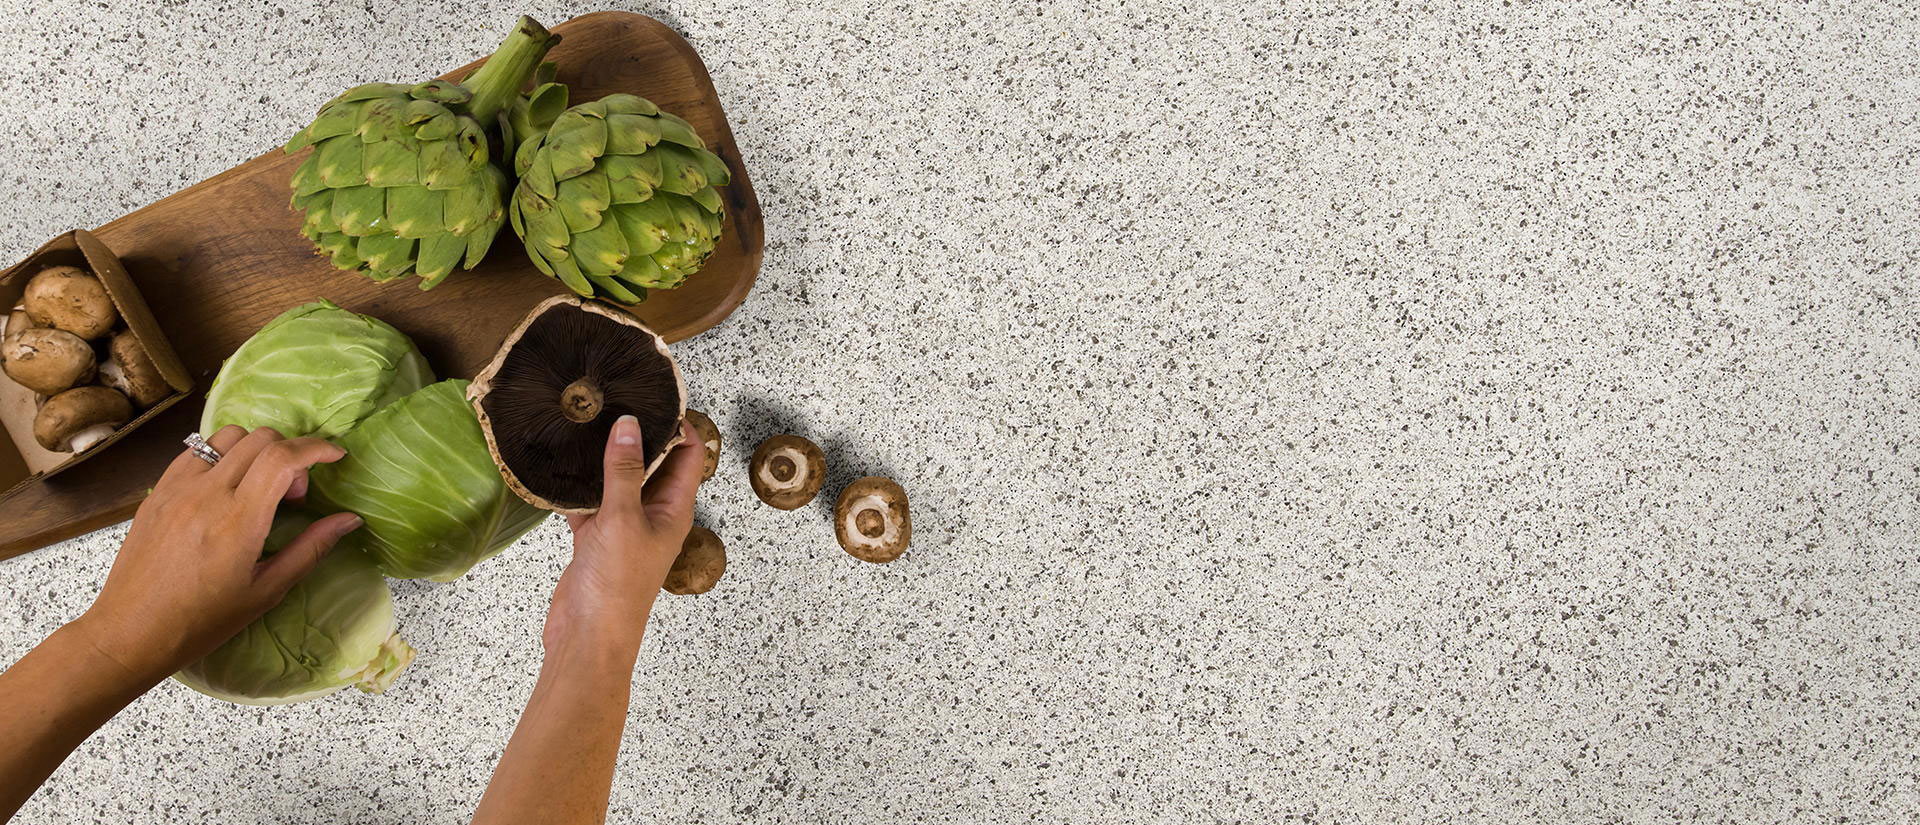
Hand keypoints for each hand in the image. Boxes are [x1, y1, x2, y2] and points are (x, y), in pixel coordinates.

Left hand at [68, 426, 364, 682]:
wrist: (131, 632)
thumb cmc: (203, 621)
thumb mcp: (266, 591)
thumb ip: (311, 549)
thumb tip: (349, 520)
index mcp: (238, 521)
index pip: (283, 458)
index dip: (316, 448)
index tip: (334, 456)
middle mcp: (207, 494)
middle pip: (260, 439)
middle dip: (290, 454)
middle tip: (293, 494)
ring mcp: (177, 488)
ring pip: (228, 437)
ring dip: (255, 449)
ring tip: (257, 486)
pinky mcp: (158, 491)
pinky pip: (196, 451)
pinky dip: (222, 456)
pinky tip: (224, 488)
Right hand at [549, 415, 703, 650]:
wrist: (588, 638)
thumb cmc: (617, 586)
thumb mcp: (622, 519)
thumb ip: (623, 471)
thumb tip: (629, 425)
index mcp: (675, 509)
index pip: (688, 455)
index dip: (679, 424)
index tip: (657, 394)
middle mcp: (654, 515)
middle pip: (652, 463)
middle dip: (637, 433)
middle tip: (615, 398)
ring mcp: (624, 527)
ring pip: (618, 481)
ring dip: (604, 457)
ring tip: (586, 420)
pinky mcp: (595, 539)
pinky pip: (589, 503)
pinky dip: (577, 487)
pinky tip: (560, 465)